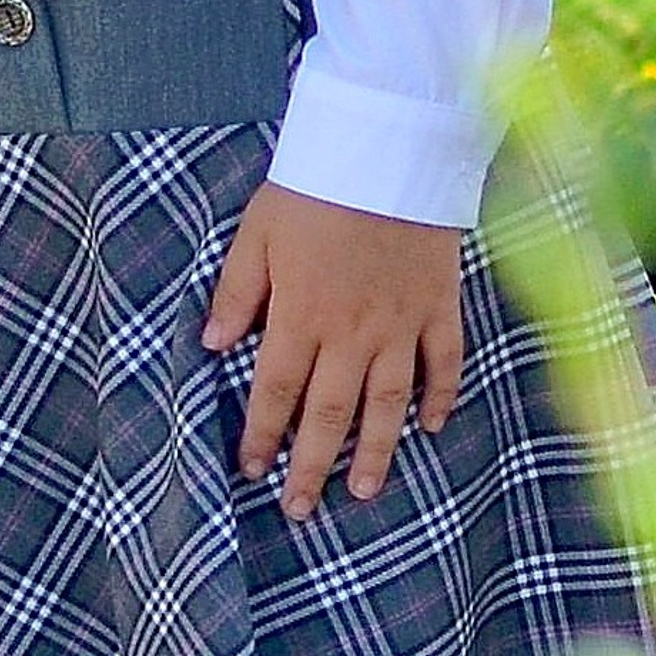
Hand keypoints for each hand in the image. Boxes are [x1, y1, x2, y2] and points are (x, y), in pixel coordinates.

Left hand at [202, 185, 464, 522]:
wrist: (390, 146)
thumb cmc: (315, 185)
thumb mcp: (257, 232)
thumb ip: (236, 292)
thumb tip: (211, 346)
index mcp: (300, 315)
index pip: (275, 393)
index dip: (261, 437)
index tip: (252, 470)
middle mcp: (352, 332)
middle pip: (329, 414)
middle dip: (312, 466)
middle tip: (301, 509)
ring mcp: (401, 322)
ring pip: (388, 403)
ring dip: (375, 451)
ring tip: (364, 490)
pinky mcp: (439, 304)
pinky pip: (443, 362)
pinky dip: (440, 397)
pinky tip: (431, 426)